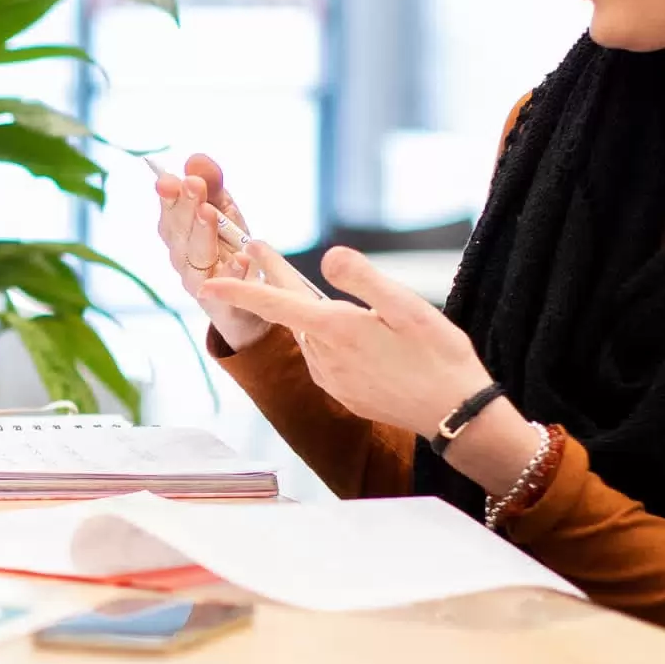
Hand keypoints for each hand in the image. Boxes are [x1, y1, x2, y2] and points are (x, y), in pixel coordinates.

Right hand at [150, 154, 315, 352]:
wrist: (248, 306)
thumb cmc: (228, 252)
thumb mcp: (225, 214)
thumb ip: (212, 186)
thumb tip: (195, 158)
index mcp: (180, 234)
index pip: (169, 212)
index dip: (168, 196)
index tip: (170, 179)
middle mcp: (182, 259)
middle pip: (178, 233)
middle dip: (185, 207)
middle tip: (194, 186)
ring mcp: (200, 283)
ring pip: (195, 258)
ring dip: (201, 234)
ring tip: (209, 214)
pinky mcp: (222, 306)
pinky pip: (225, 290)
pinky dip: (232, 273)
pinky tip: (240, 258)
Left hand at [200, 247, 492, 439]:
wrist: (456, 415)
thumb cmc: (437, 357)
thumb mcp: (408, 307)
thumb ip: (364, 280)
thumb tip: (328, 255)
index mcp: (336, 330)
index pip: (275, 304)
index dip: (240, 289)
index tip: (208, 281)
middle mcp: (325, 358)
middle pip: (289, 313)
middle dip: (272, 281)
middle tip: (256, 248)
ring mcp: (333, 379)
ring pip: (307, 335)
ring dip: (301, 311)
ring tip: (298, 285)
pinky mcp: (344, 393)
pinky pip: (324, 357)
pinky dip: (323, 338)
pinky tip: (340, 331)